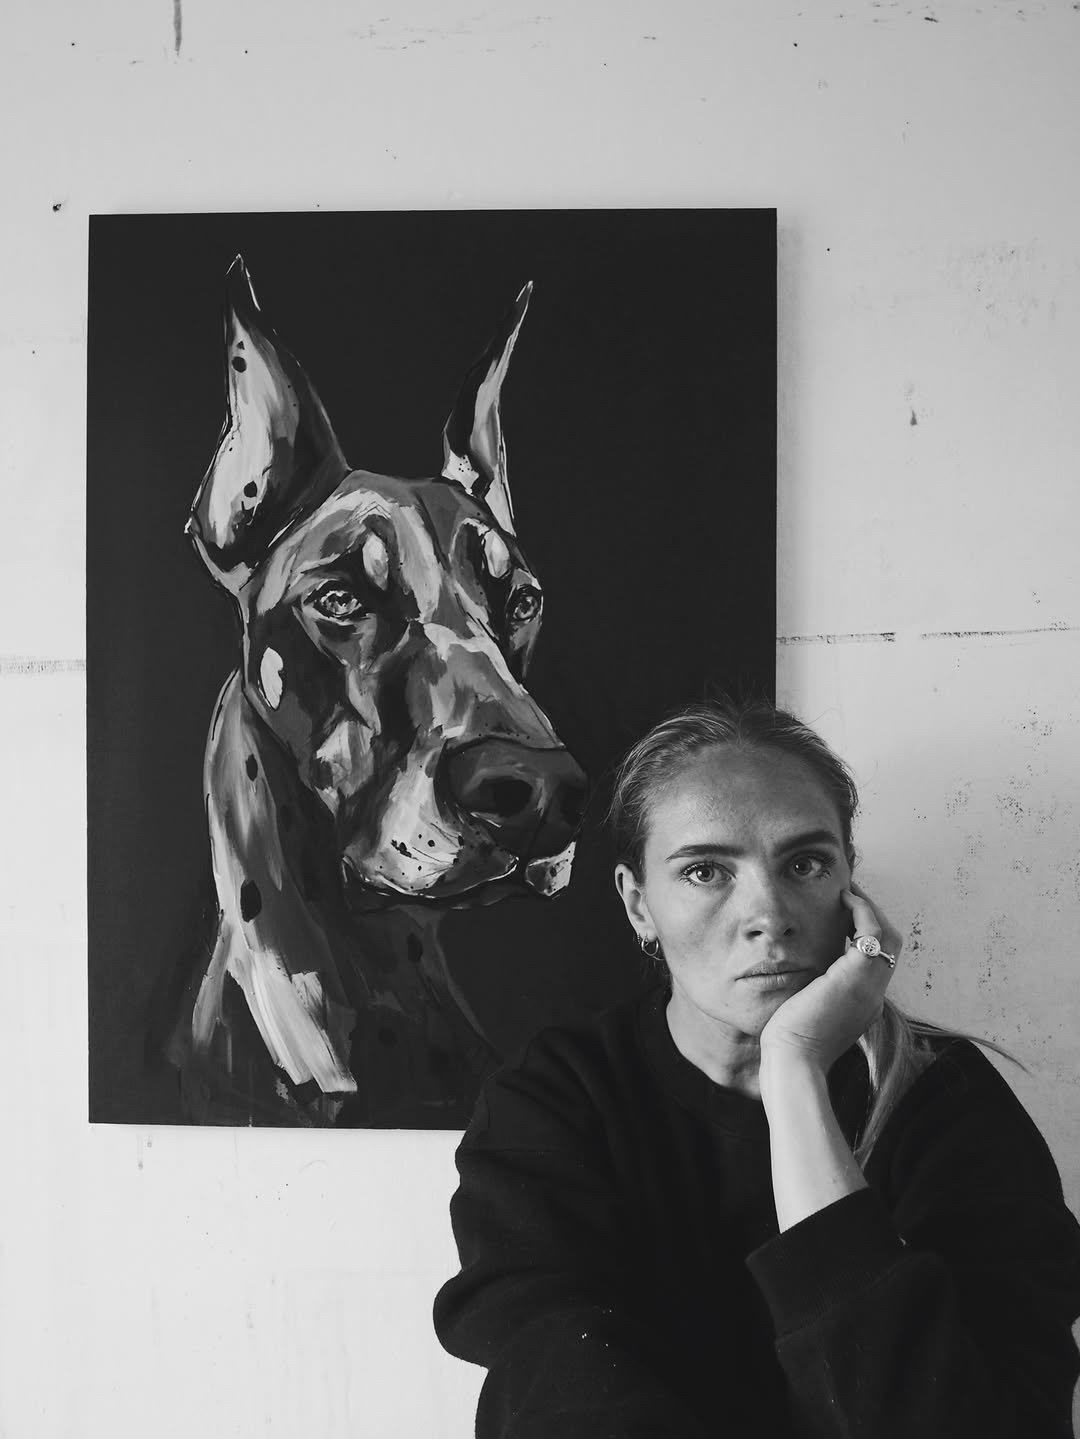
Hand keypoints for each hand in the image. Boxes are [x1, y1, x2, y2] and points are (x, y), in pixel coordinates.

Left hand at [759, 883, 901, 1081]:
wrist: (794, 1061)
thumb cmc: (790, 1044)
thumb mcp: (809, 1013)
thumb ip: (815, 994)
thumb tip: (803, 979)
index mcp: (864, 1004)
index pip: (878, 962)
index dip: (867, 935)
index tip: (846, 915)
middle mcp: (874, 995)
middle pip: (891, 945)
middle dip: (873, 916)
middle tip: (850, 895)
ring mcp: (870, 986)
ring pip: (888, 935)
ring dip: (869, 909)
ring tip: (847, 892)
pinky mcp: (857, 976)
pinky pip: (872, 931)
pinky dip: (862, 911)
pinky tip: (842, 900)